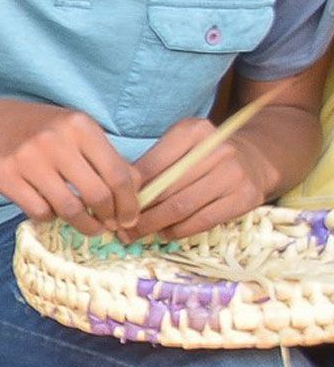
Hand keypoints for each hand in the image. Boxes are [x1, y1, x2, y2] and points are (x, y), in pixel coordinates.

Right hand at [0, 99, 139, 234]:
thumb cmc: (42, 130)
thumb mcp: (77, 132)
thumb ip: (106, 157)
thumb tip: (136, 189)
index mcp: (80, 126)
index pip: (117, 174)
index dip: (128, 203)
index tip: (129, 218)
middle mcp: (55, 141)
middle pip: (96, 195)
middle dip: (108, 218)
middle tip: (109, 226)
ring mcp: (28, 160)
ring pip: (68, 208)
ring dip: (83, 225)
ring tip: (88, 227)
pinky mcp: (5, 177)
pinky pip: (39, 211)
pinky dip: (50, 217)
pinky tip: (52, 210)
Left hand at [126, 117, 279, 240]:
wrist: (255, 159)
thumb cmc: (203, 156)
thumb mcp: (179, 145)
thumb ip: (152, 163)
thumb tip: (117, 194)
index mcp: (194, 132)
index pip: (150, 166)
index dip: (128, 191)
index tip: (112, 205)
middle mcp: (217, 150)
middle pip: (164, 190)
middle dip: (137, 213)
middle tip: (119, 227)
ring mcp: (233, 174)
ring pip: (180, 208)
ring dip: (153, 226)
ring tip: (135, 234)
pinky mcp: (244, 198)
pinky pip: (201, 221)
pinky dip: (177, 231)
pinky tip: (164, 233)